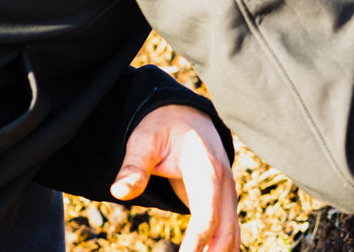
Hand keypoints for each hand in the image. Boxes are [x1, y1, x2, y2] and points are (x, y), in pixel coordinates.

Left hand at [110, 104, 239, 251]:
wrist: (186, 115)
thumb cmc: (163, 129)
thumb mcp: (144, 142)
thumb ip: (134, 167)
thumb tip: (120, 191)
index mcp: (207, 171)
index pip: (208, 215)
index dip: (197, 242)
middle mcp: (224, 185)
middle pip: (227, 231)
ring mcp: (227, 193)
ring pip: (232, 234)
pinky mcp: (222, 201)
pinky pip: (229, 230)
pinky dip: (221, 248)